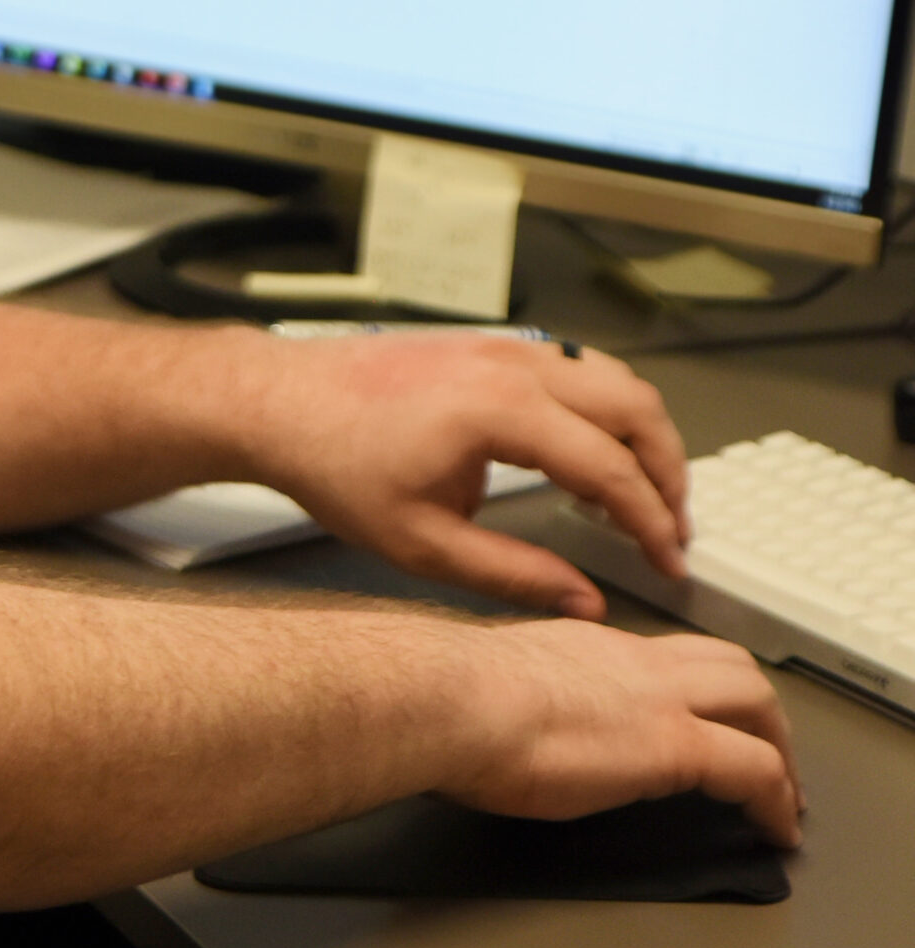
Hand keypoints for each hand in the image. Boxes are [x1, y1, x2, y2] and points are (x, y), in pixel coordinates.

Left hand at [238, 331, 688, 615]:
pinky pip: (576, 367)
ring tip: (640, 499)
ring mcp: (501, 345)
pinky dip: (604, 410)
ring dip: (643, 436)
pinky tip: (588, 459)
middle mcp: (512, 365)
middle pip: (636, 408)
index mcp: (500, 410)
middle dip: (669, 473)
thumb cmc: (333, 465)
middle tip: (670, 532)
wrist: (275, 401)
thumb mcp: (422, 543)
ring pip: (614, 378)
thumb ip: (513, 576)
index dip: (653, 524)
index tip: (669, 565)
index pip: (612, 468)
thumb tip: (585, 603)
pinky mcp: (487, 344)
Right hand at [444, 618, 802, 847]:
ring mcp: (658, 698)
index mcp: (586, 646)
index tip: (697, 721)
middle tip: (769, 753)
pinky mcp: (674, 745)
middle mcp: (631, 660)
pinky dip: (776, 801)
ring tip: (782, 795)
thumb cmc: (446, 694)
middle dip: (760, 710)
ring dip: (780, 750)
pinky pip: (756, 770)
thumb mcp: (498, 682)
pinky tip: (774, 829)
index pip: (663, 656)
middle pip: (728, 665)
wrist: (447, 696)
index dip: (695, 688)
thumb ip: (528, 694)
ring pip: (757, 702)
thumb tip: (519, 719)